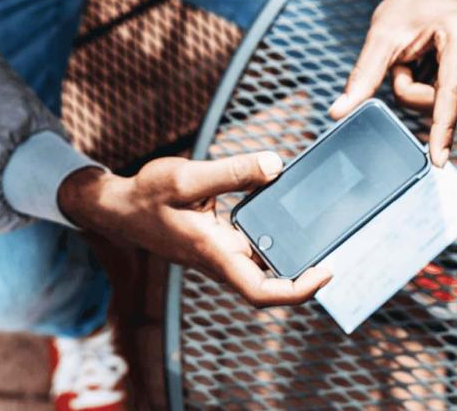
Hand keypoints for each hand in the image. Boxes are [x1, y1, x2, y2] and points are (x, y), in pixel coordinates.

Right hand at [58, 153, 332, 306]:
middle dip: (306, 271)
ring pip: (265, 263)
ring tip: (322, 228)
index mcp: (214, 254)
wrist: (118, 207)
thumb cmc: (146, 195)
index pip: (262, 291)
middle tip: (338, 244)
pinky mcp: (218, 240)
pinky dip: (274, 233)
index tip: (326, 272)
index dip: (298, 290)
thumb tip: (276, 165)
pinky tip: (286, 208)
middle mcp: (221, 260)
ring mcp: (220, 252)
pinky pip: (254, 244)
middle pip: (272, 282)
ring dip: (293, 253)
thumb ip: (233, 172)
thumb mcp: (186, 176)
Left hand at [328, 0, 456, 165]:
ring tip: (422, 58)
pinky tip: (433, 66)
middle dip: (412, 89)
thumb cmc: (403, 10)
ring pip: (445, 105)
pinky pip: (452, 102)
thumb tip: (338, 112)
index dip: (442, 128)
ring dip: (423, 89)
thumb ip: (362, 77)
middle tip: (406, 59)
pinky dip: (434, 89)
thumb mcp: (379, 38)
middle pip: (440, 101)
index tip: (439, 160)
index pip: (450, 91)